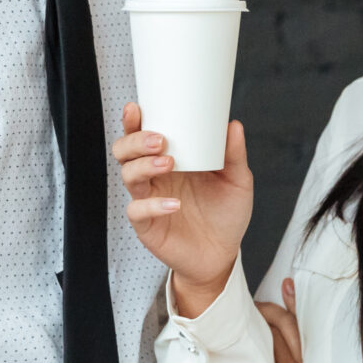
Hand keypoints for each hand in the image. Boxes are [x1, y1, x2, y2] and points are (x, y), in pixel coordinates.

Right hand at [113, 104, 251, 315]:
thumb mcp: (237, 181)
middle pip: (125, 152)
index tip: (137, 108)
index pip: (142, 135)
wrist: (223, 254)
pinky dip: (153, 205)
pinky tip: (173, 204)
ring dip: (144, 166)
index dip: (134, 121)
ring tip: (168, 163)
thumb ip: (234, 155)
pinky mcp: (147, 226)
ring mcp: (148, 200)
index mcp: (168, 159)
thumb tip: (233, 125)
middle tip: (160, 140)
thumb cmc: (225, 214)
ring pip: (128, 176)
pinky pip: (138, 211)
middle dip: (136, 141)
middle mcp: (154, 177)